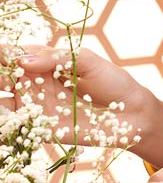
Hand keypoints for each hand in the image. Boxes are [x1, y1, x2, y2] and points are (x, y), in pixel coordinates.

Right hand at [4, 45, 153, 148]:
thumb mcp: (86, 60)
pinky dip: (3, 123)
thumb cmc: (112, 81)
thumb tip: (23, 59)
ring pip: (1, 102)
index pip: (12, 54)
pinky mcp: (37, 129)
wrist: (130, 114)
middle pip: (1, 77)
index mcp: (42, 62)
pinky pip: (12, 126)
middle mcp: (32, 83)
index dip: (2, 53)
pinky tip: (1, 120)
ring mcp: (32, 106)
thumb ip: (56, 58)